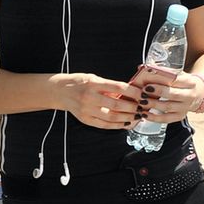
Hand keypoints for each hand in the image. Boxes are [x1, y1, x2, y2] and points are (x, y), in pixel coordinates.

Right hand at [58, 71, 174, 129]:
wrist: (60, 91)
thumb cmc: (80, 83)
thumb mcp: (94, 78)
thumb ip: (110, 86)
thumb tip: (130, 93)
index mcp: (93, 83)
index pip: (118, 88)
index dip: (133, 92)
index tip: (142, 94)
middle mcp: (89, 97)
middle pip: (116, 105)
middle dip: (133, 107)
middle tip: (142, 107)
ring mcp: (86, 110)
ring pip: (112, 117)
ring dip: (128, 117)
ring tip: (137, 116)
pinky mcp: (85, 119)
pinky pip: (105, 125)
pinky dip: (117, 125)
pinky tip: (126, 122)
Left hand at [139, 71, 203, 124]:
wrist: (198, 94)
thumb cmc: (183, 83)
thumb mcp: (178, 75)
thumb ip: (163, 72)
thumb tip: (142, 68)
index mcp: (190, 82)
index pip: (177, 80)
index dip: (162, 82)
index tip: (149, 83)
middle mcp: (189, 95)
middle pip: (173, 94)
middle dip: (157, 93)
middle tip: (144, 91)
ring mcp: (185, 107)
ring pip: (168, 107)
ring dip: (153, 105)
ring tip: (141, 102)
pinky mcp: (180, 116)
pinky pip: (166, 119)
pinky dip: (154, 118)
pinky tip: (145, 114)